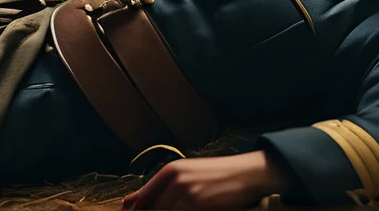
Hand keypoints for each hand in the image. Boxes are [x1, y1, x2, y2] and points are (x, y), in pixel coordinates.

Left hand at [121, 150, 289, 209]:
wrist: (248, 173)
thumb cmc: (220, 175)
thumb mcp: (190, 174)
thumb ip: (162, 188)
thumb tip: (130, 202)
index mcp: (170, 170)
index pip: (140, 199)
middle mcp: (174, 179)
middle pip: (152, 210)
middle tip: (174, 209)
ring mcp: (185, 191)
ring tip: (192, 207)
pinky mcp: (195, 203)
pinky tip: (198, 209)